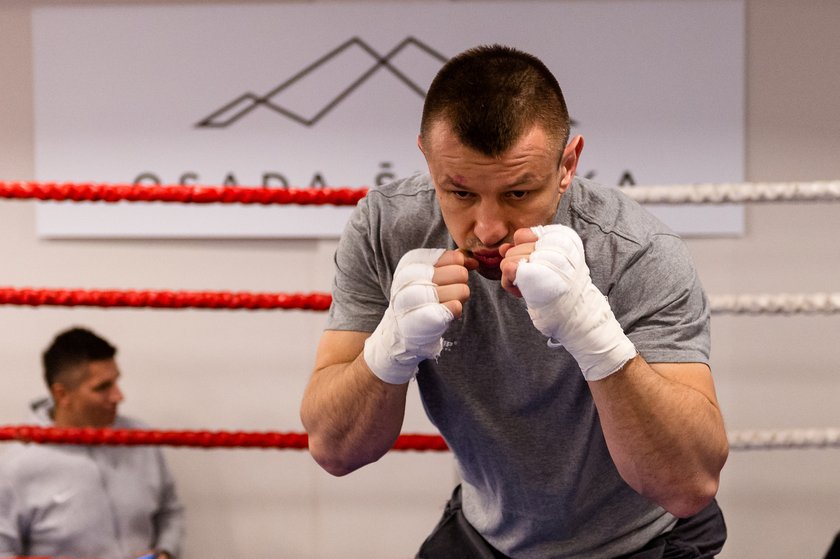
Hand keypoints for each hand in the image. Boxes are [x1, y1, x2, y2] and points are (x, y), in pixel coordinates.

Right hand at [363, 248, 473, 383]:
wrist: (399, 333)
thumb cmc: (420, 301)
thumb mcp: (430, 275)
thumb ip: (452, 263)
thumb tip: (473, 260)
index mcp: (411, 262)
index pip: (454, 258)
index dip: (459, 269)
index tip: (448, 280)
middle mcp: (409, 277)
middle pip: (460, 273)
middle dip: (460, 285)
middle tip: (448, 296)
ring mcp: (414, 298)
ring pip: (462, 290)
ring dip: (459, 301)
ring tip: (444, 306)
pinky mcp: (423, 318)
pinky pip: (455, 308)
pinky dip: (456, 312)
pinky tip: (445, 315)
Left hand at [508, 224, 636, 380]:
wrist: (576, 316)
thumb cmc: (560, 292)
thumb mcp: (546, 265)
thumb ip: (523, 251)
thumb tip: (503, 248)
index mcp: (562, 237)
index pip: (522, 235)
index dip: (521, 254)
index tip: (536, 268)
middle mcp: (556, 242)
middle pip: (513, 248)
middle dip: (516, 267)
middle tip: (534, 283)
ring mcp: (544, 256)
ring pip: (507, 259)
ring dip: (513, 278)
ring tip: (531, 288)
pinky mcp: (534, 271)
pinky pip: (507, 269)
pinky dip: (509, 284)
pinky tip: (523, 293)